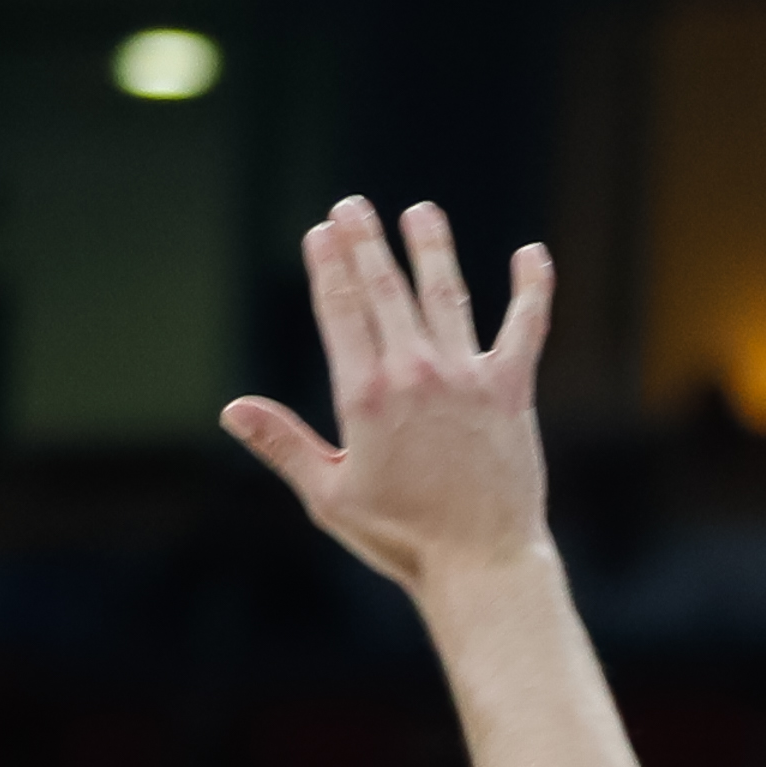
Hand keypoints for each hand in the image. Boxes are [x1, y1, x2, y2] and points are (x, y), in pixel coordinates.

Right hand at [223, 198, 554, 589]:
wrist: (481, 561)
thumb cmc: (401, 537)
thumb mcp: (328, 496)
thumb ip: (283, 445)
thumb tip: (232, 409)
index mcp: (365, 396)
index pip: (340, 311)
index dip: (328, 265)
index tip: (321, 232)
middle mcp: (415, 374)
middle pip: (384, 290)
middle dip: (366, 243)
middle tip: (353, 206)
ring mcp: (466, 377)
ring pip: (445, 295)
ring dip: (431, 249)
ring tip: (421, 212)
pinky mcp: (511, 390)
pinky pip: (526, 327)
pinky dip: (531, 289)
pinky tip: (532, 254)